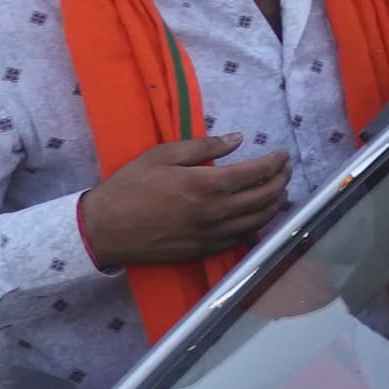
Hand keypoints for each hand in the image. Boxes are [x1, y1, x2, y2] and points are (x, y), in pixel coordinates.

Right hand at [79, 136, 292, 269]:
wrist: (102, 229)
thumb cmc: (129, 187)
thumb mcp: (162, 156)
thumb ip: (204, 147)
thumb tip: (238, 139)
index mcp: (207, 185)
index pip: (256, 173)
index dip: (275, 162)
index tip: (283, 154)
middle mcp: (216, 212)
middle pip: (264, 197)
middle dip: (281, 181)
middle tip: (285, 170)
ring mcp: (212, 235)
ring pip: (258, 220)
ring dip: (275, 204)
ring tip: (280, 191)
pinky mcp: (203, 250)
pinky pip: (241, 238)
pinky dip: (257, 225)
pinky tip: (259, 216)